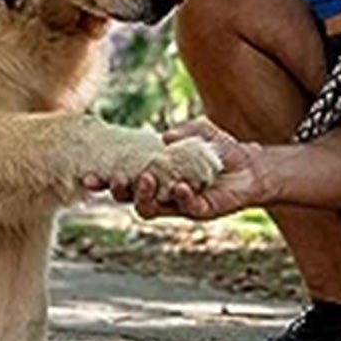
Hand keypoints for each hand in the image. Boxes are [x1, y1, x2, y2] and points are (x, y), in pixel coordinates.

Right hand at [83, 119, 262, 220]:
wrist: (252, 166)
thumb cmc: (219, 148)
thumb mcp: (199, 130)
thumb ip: (183, 131)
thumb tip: (165, 137)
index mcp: (153, 174)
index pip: (122, 179)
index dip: (103, 180)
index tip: (87, 176)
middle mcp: (160, 192)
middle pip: (127, 198)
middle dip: (116, 190)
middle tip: (112, 178)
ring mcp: (178, 204)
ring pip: (148, 209)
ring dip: (142, 196)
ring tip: (145, 179)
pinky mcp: (200, 210)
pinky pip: (185, 209)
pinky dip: (181, 197)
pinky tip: (182, 185)